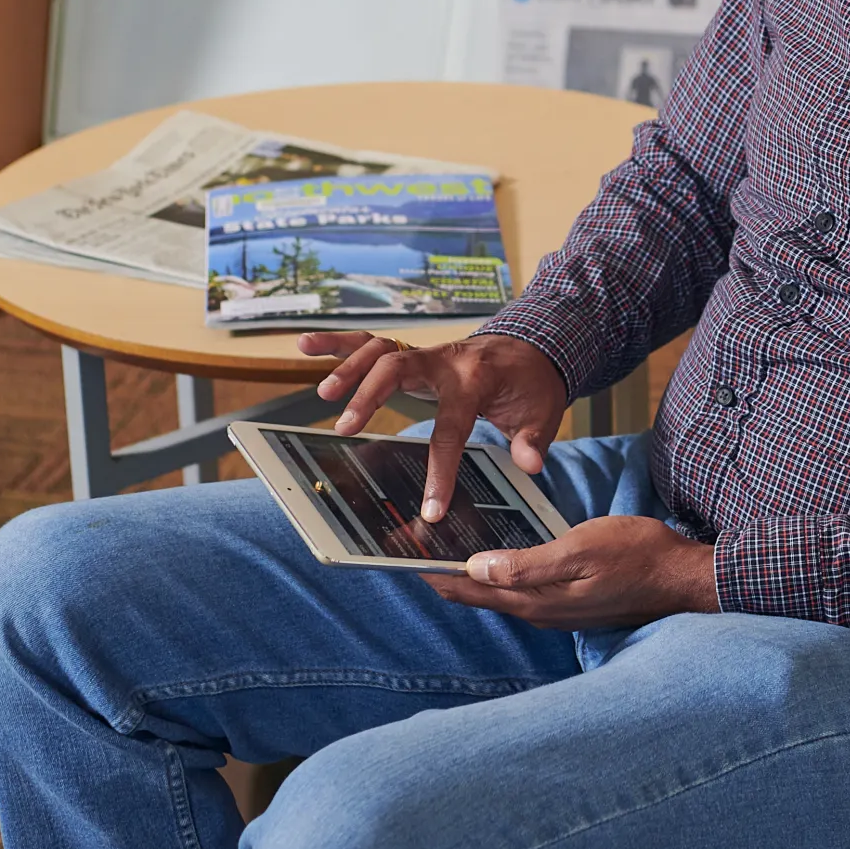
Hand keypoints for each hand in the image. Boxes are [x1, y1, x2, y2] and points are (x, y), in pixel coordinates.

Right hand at [300, 330, 568, 521]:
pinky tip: (305, 346)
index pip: (452, 427)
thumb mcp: (544, 413)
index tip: (431, 507)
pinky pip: (371, 342)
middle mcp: (445, 360)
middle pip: (399, 368)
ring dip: (349, 367)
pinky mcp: (414, 353)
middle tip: (345, 429)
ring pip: (380, 349)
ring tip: (323, 394)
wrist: (537, 344)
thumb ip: (532, 440)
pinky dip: (338, 343)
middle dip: (370, 396)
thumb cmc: (533, 384)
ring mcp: (426, 353)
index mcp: (477, 379)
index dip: (442, 469)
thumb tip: (529, 465)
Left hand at [422, 516, 720, 629]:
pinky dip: (502, 580)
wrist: (684, 578)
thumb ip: (528, 563)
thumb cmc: (638, 556)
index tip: (406, 563)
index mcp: (538, 600)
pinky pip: (525, 594)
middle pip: (482, 598)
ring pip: (502, 597)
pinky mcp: (572, 605)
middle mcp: (542, 612)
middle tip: (415, 558)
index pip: (474, 592)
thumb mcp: (580, 549)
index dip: (439, 578)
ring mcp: (559, 612)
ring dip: (473, 581)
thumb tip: (477, 569)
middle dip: (448, 580)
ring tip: (446, 561)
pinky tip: (499, 564)